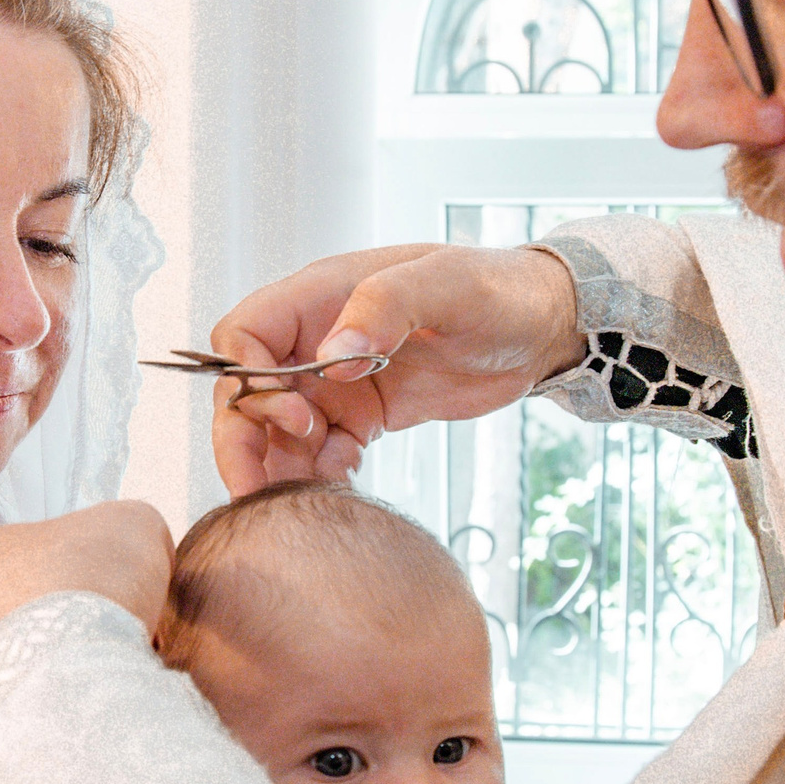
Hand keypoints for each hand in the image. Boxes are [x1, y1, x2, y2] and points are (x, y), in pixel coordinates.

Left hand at [0, 499, 173, 783]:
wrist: (60, 680)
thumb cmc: (86, 592)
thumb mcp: (127, 528)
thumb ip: (121, 533)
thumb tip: (130, 558)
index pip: (15, 588)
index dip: (71, 602)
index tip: (109, 623)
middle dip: (48, 661)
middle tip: (102, 675)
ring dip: (36, 716)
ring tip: (92, 723)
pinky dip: (29, 768)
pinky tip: (72, 763)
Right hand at [210, 243, 583, 492]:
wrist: (541, 329)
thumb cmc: (498, 290)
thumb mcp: (447, 286)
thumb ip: (386, 308)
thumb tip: (329, 358)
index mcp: (321, 296)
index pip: (243, 334)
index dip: (246, 379)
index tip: (292, 415)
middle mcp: (316, 339)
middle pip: (245, 392)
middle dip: (243, 441)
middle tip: (261, 490)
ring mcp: (335, 381)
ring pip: (275, 430)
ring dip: (278, 466)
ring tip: (308, 497)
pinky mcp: (360, 415)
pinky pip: (316, 451)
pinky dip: (316, 475)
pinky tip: (344, 484)